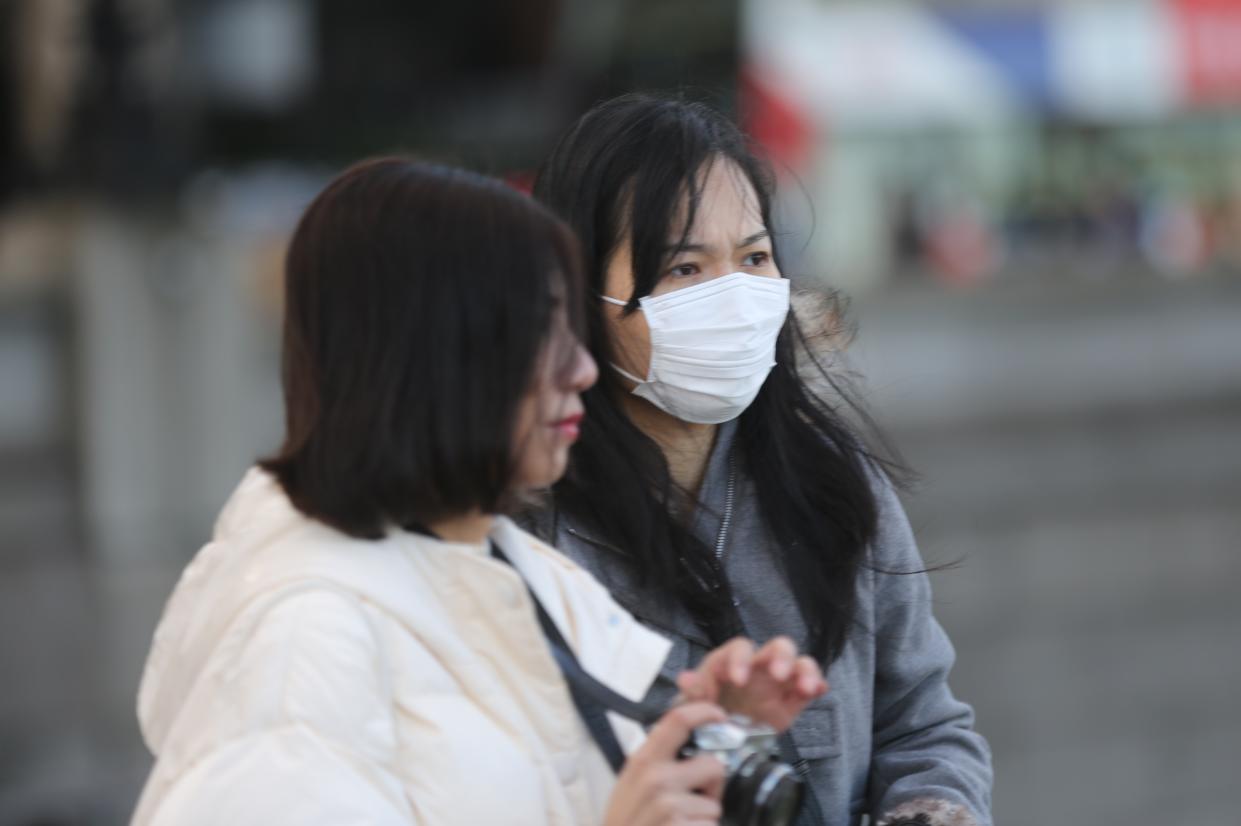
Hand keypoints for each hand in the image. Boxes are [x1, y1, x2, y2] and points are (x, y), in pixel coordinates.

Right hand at [602, 702, 727, 825]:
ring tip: (681, 825)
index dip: (706, 711)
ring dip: (705, 819)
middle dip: (714, 786)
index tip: (720, 716)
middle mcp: (656, 778)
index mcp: (642, 760)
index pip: (678, 720)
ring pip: (715, 805)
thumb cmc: (625, 823)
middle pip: (713, 765)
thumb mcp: (631, 785)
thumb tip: (692, 731)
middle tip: (697, 800)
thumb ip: (657, 760)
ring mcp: (669, 806)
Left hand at [675, 636, 826, 731]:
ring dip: (804, 670)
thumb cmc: (701, 714)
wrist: (714, 741)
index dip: (740, 659)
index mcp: (731, 663)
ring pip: (797, 663)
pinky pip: (808, 688)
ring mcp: (776, 683)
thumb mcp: (690, 705)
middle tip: (778, 674)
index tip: (738, 679)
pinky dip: (816, 685)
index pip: (739, 649)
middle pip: (776, 647)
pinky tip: (819, 690)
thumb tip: (686, 679)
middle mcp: (757, 667)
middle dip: (780, 656)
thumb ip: (692, 691)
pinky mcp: (791, 702)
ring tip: (807, 686)